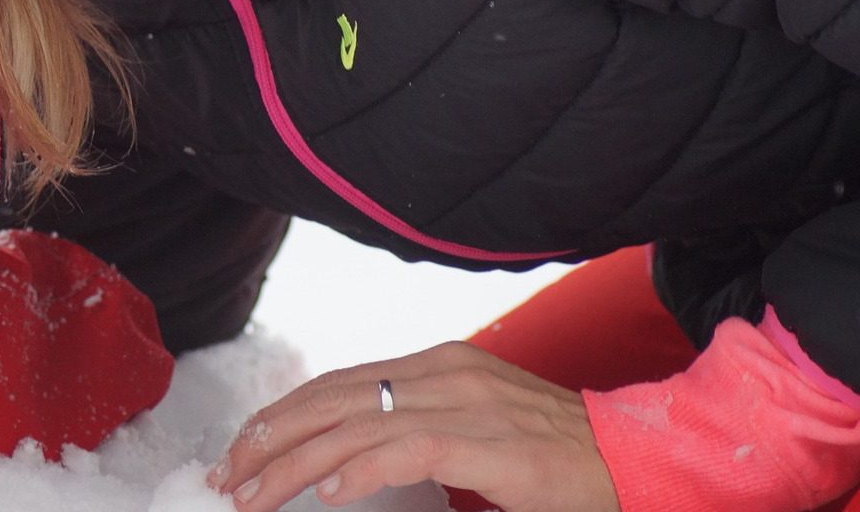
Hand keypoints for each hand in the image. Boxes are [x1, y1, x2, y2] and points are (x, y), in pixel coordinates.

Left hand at [207, 341, 618, 511]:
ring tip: (253, 496)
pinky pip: (407, 449)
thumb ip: (415, 433)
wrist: (636, 457)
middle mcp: (442, 374)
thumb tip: (347, 463)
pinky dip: (360, 471)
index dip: (281, 415)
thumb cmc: (557, 456)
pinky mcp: (488, 442)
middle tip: (226, 477)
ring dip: (294, 465)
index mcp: (436, 365)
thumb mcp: (473, 431)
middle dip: (268, 438)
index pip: (335, 383)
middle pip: (330, 399)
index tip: (241, 450)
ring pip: (355, 426)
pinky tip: (327, 495)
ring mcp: (465, 404)